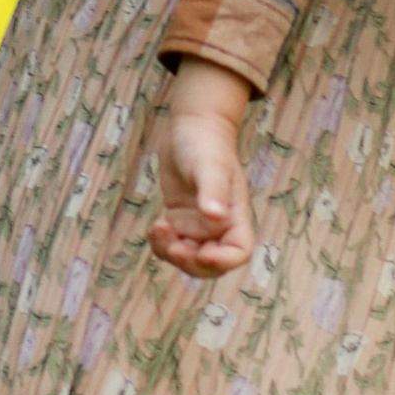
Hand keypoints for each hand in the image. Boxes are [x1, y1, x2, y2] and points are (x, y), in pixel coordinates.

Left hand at [150, 62, 255, 274]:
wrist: (191, 128)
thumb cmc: (205, 143)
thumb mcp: (209, 164)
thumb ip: (213, 189)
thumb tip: (215, 216)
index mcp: (235, 215)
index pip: (239, 252)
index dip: (223, 262)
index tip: (202, 253)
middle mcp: (220, 225)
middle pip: (212, 265)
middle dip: (191, 263)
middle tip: (172, 247)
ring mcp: (199, 225)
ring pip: (188, 259)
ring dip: (171, 253)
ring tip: (158, 228)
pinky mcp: (180, 221)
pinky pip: (172, 245)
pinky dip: (161, 244)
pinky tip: (155, 226)